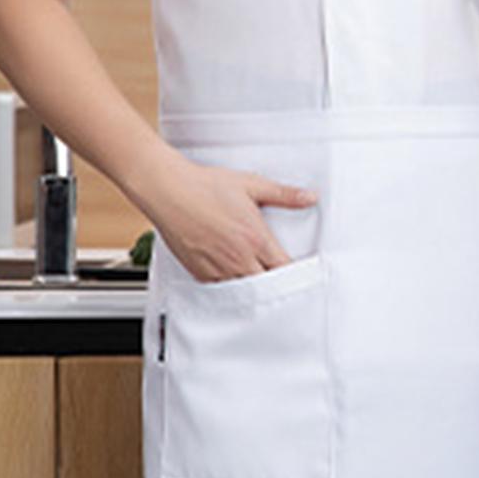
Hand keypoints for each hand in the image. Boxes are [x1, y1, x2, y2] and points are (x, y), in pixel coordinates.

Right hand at [149, 154, 316, 281]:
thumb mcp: (252, 185)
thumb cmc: (206, 186)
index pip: (284, 269)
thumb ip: (284, 194)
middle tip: (283, 280)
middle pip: (267, 286)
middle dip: (276, 285)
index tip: (302, 273)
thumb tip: (310, 197)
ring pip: (244, 292)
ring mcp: (217, 268)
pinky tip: (237, 280)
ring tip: (262, 283)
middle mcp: (238, 258)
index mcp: (255, 239)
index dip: (296, 275)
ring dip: (254, 288)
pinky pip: (221, 289)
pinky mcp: (199, 272)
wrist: (168, 190)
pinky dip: (232, 288)